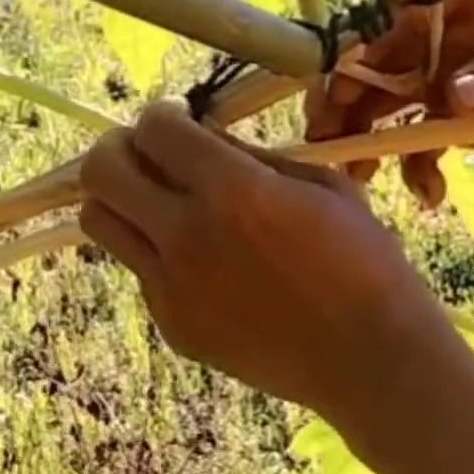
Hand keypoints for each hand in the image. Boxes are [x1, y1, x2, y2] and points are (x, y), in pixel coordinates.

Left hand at [78, 100, 454, 419]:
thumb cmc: (365, 262)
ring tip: (163, 204)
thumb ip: (251, 157)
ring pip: (101, 224)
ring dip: (124, 201)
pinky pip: (141, 272)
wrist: (372, 359)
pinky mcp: (173, 326)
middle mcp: (187, 237)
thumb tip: (203, 138)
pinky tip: (208, 263)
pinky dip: (160, 254)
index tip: (180, 120)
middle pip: (100, 172)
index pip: (153, 129)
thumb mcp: (320, 185)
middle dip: (120, 149)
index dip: (162, 114)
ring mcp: (172, 288)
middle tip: (152, 155)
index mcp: (232, 191)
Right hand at [309, 0, 473, 207]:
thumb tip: (456, 97)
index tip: (341, 80)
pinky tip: (428, 194)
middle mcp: (452, 31)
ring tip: (357, 177)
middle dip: (348, 99)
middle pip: (381, 60)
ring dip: (367, 140)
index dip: (364, 43)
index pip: (404, 10)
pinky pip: (421, 142)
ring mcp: (453, 76)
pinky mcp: (461, 119)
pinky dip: (416, 170)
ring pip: (389, 105)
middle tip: (324, 138)